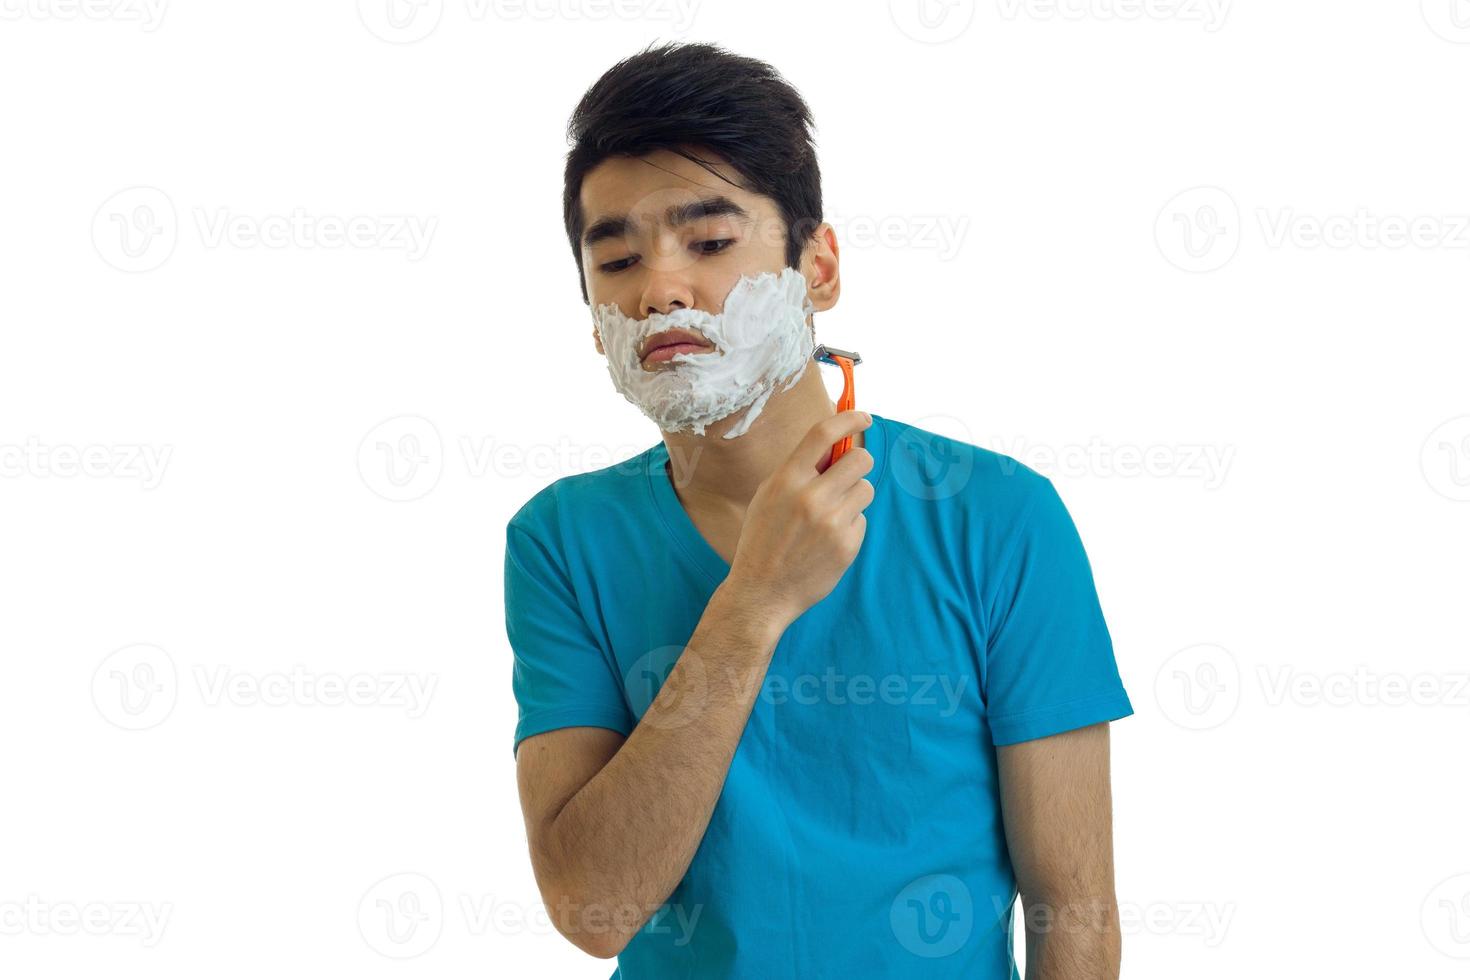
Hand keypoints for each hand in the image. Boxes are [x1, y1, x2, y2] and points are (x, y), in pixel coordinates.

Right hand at [724, 410, 874, 628]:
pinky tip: (827, 540)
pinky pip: (862, 519)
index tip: (864, 417)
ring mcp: (832, 522)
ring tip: (831, 514)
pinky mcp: (847, 544)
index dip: (850, 418)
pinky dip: (849, 525)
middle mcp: (811, 497)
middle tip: (847, 476)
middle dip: (857, 463)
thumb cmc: (763, 540)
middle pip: (860, 459)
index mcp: (787, 479)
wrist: (762, 592)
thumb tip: (833, 447)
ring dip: (854, 496)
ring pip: (866, 489)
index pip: (824, 433)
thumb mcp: (767, 496)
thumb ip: (797, 470)